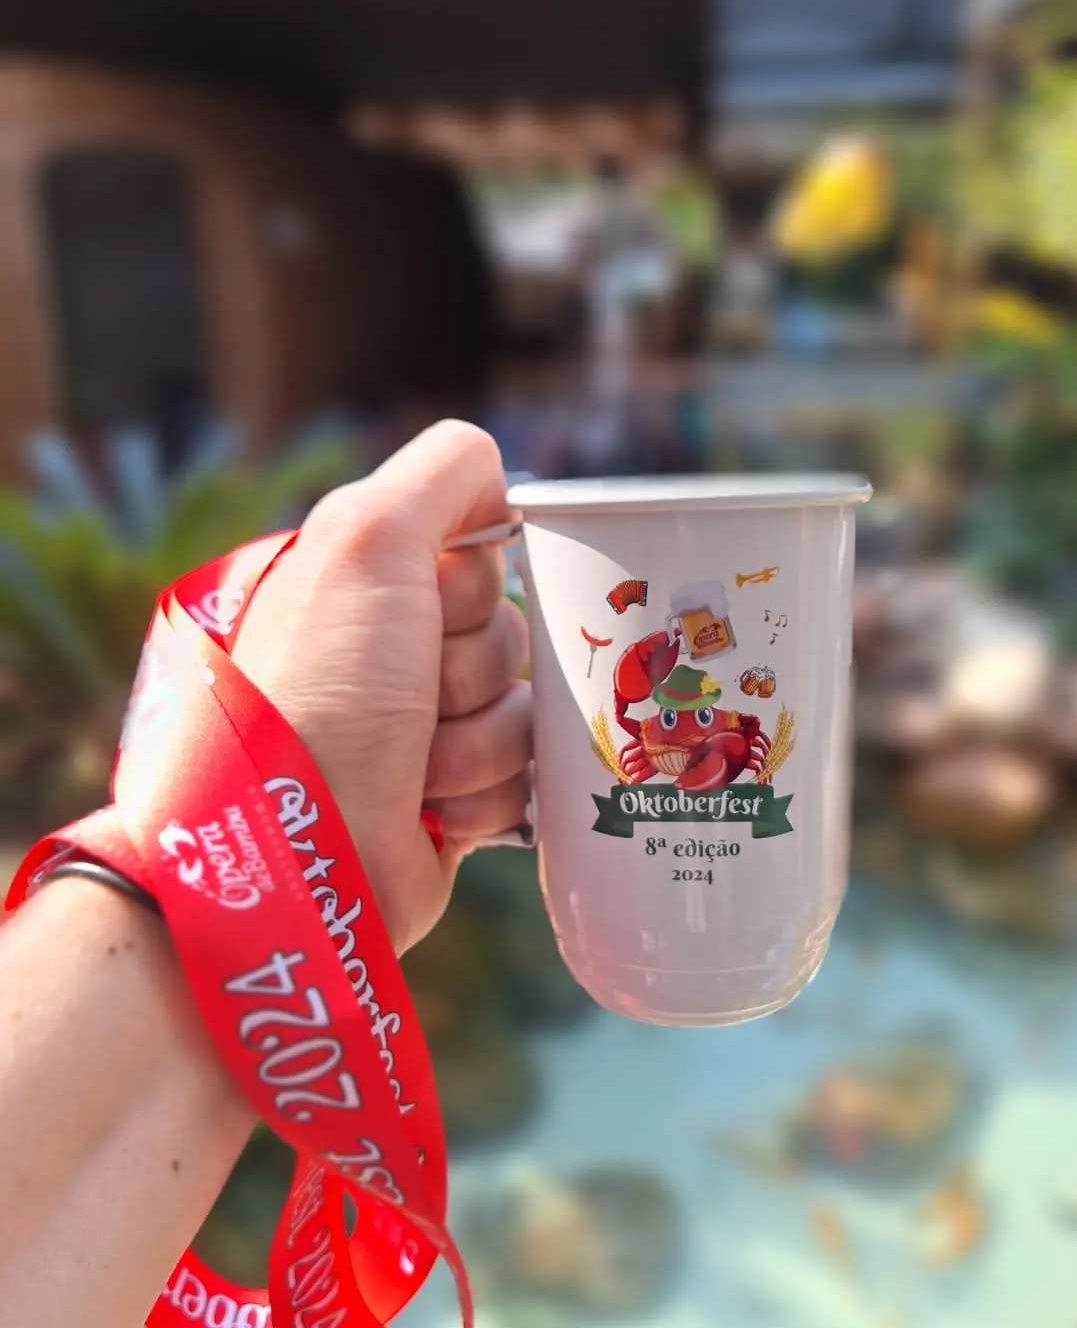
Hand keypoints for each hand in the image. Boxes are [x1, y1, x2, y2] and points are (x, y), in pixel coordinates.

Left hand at [232, 420, 529, 951]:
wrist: (298, 855)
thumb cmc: (322, 690)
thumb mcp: (367, 540)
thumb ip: (443, 472)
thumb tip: (501, 477)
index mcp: (368, 585)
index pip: (482, 555)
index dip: (469, 584)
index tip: (426, 608)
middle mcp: (395, 654)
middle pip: (511, 632)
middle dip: (473, 672)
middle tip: (413, 703)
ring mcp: (426, 733)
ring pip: (527, 711)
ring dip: (479, 743)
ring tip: (415, 770)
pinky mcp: (453, 804)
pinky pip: (525, 781)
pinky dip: (484, 797)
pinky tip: (430, 812)